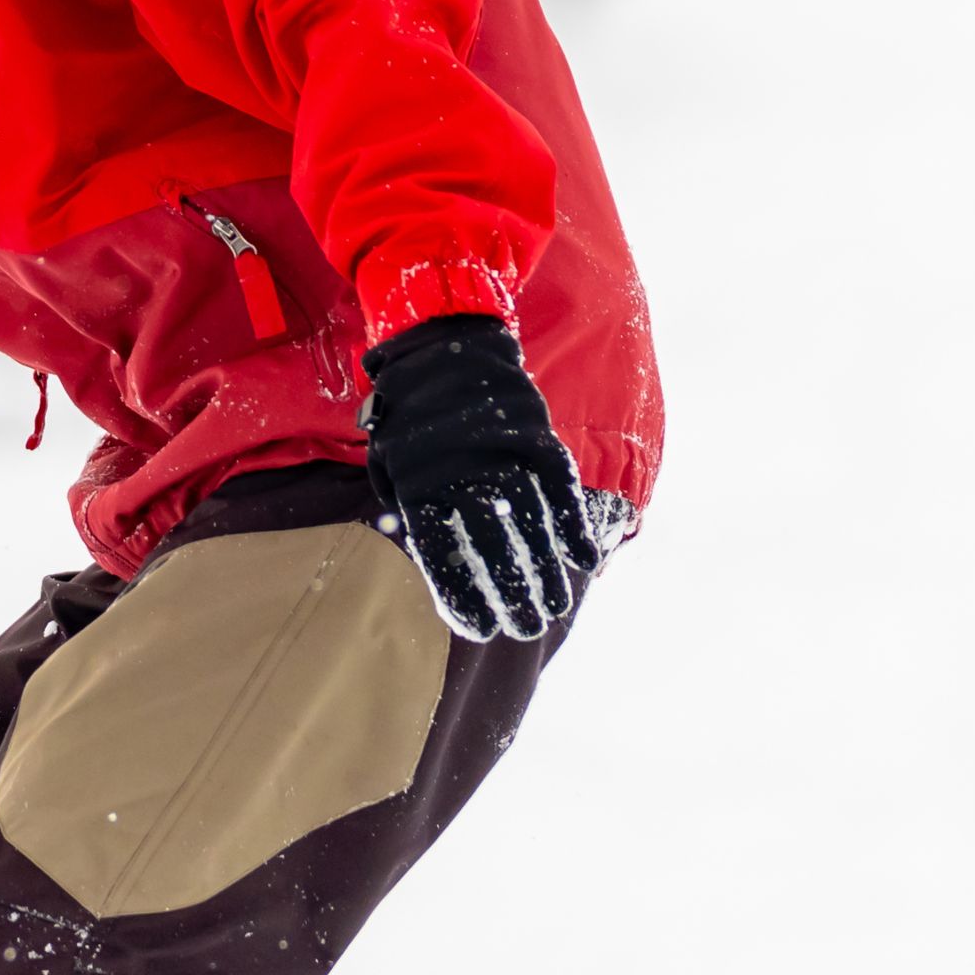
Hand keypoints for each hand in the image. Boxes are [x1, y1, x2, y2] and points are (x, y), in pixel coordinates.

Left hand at [364, 314, 597, 642]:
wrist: (443, 344)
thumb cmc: (409, 414)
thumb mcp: (390, 461)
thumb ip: (406, 509)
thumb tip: (427, 559)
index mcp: (419, 483)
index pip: (441, 554)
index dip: (462, 596)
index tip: (481, 629)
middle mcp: (464, 472)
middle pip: (492, 547)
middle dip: (512, 594)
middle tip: (527, 629)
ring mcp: (504, 454)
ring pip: (530, 524)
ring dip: (546, 570)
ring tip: (556, 608)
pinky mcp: (536, 436)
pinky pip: (559, 488)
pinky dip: (572, 523)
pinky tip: (584, 557)